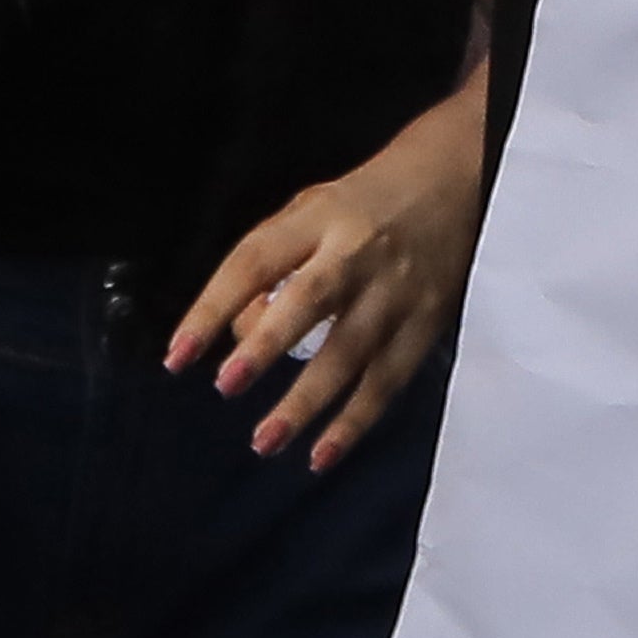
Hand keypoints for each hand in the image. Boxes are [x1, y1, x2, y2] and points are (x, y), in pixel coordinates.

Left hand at [165, 89, 489, 467]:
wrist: (458, 182)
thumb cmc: (363, 203)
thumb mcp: (310, 209)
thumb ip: (272, 261)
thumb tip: (240, 332)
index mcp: (317, 219)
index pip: (254, 261)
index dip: (213, 306)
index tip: (179, 355)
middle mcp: (355, 254)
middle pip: (308, 301)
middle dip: (265, 346)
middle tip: (227, 386)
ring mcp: (394, 294)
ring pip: (348, 354)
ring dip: (305, 403)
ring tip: (264, 441)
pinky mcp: (424, 327)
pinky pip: (385, 382)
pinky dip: (354, 423)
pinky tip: (321, 455)